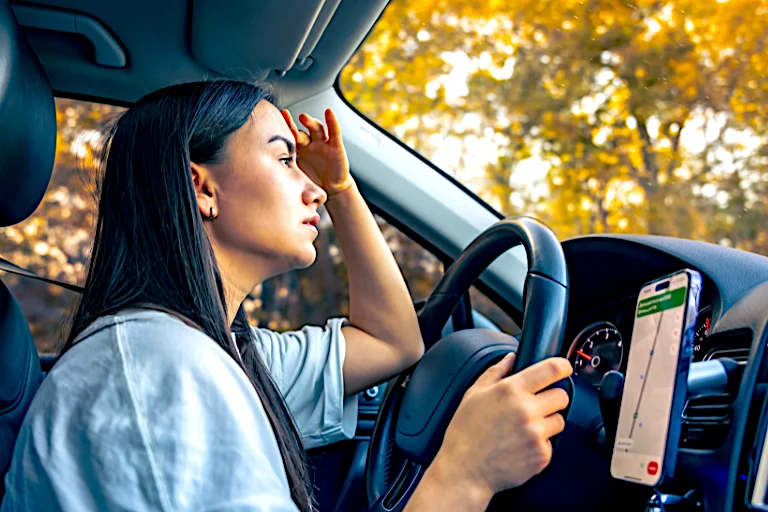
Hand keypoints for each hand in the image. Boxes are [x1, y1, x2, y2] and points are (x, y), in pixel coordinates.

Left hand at [281, 108, 353, 196]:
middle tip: (286, 117)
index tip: (274, 119)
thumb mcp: (299, 176)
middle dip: (294, 125)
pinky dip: (332, 122)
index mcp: (300, 150)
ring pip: (316, 129)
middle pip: (302, 131)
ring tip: (303, 117)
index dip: (284, 128)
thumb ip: (288, 172)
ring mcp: (323, 144)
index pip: (291, 137)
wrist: (332, 189)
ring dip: (310, 122)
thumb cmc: (315, 180)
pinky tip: (329, 113)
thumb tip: (271, 173)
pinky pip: (334, 132)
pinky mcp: (336, 146)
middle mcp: (311, 144)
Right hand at [433, 353, 571, 495]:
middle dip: (551, 397)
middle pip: (561, 396)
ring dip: (547, 422)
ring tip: (524, 428)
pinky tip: (521, 445)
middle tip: (535, 405)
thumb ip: (495, 372)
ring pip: (559, 420)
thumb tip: (511, 358)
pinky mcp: (542, 455)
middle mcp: (527, 410)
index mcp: (511, 391)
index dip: (562, 366)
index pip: (551, 370)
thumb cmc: (465, 433)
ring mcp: (536, 434)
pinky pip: (552, 443)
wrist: (464, 470)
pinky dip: (540, 444)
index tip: (563, 368)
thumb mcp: (473, 394)